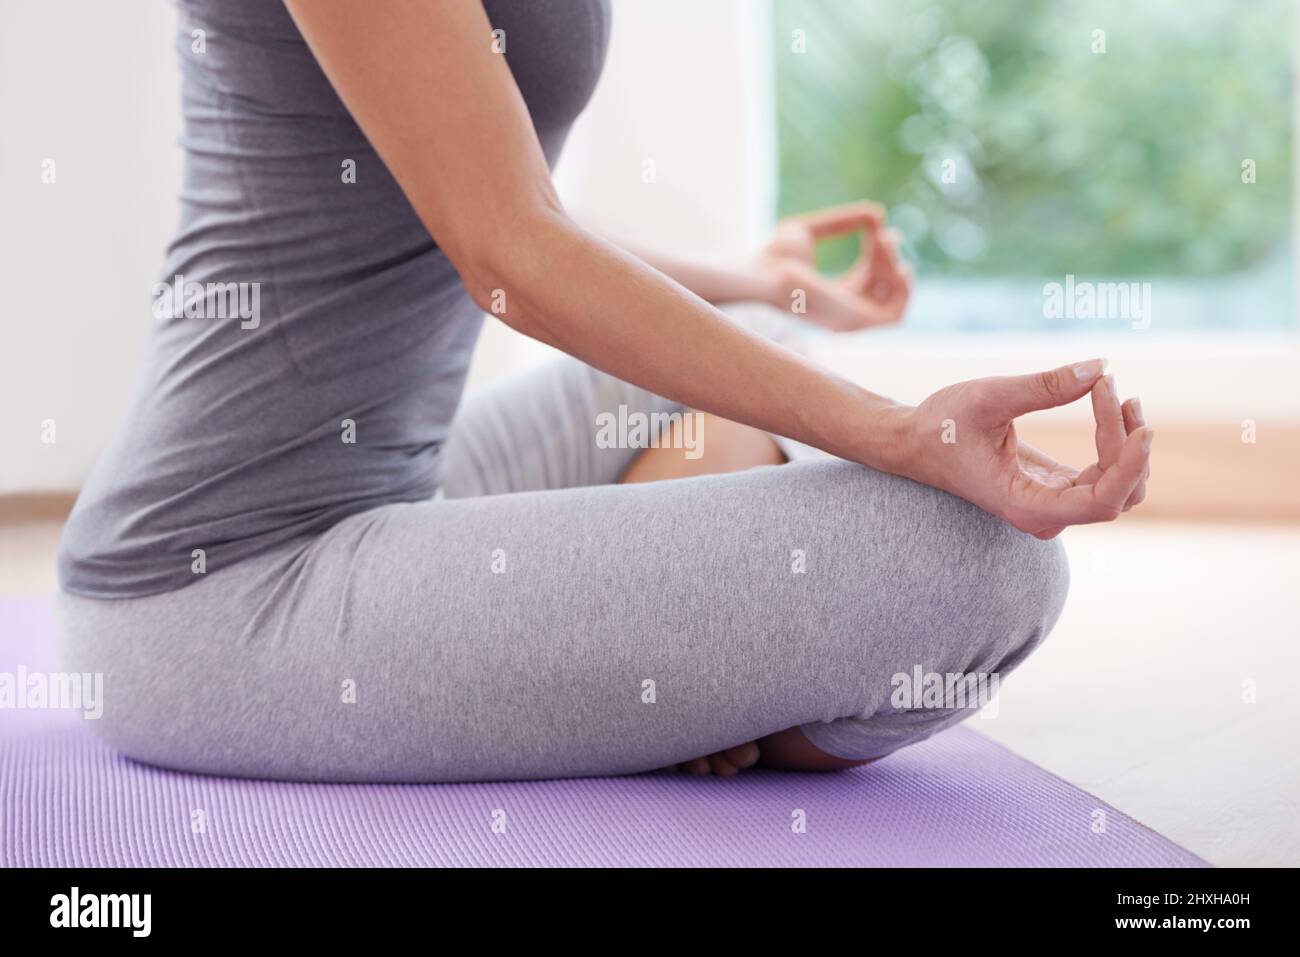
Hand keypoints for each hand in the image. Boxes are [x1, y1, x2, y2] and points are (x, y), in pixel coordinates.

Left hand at [756, 201, 912, 330]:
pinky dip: (904, 293)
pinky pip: (895, 316)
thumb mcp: (810, 230)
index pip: (868, 275)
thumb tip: (877, 213)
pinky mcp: (855, 322)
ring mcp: (849, 320)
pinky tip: (900, 267)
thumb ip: (841, 221)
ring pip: (890, 297)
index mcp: (832, 295)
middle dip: (888, 255)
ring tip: (884, 241)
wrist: (764, 273)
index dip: (878, 250)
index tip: (878, 227)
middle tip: (882, 233)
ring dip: (894, 266)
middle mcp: (843, 311)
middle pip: (881, 285)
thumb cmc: (774, 255)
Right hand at [900, 359, 1151, 538]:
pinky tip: (1109, 402)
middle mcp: (1044, 514)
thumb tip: (1101, 367)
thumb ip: (1044, 386)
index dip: (1130, 468)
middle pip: (1118, 493)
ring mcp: (1053, 504)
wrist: (915, 443)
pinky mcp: (1057, 488)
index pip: (1101, 503)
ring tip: (1117, 393)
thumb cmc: (943, 425)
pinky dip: (1114, 441)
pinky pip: (1104, 474)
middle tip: (1110, 387)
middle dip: (1127, 443)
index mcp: (1025, 505)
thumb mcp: (989, 397)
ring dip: (1127, 443)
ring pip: (1119, 487)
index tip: (1142, 427)